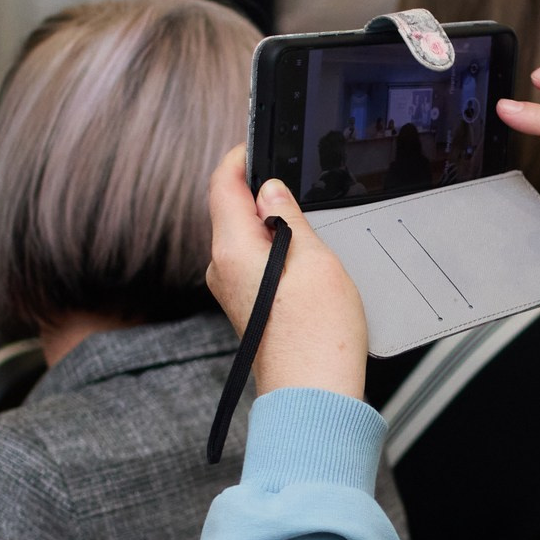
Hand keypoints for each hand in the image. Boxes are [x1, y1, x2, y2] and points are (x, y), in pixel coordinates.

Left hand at [205, 147, 368, 398]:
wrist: (314, 396)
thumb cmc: (317, 336)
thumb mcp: (315, 258)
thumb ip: (289, 217)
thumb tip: (270, 190)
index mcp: (231, 248)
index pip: (221, 183)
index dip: (240, 157)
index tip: (260, 143)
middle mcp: (221, 268)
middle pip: (232, 209)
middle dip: (263, 192)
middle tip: (301, 186)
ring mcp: (230, 289)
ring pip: (245, 236)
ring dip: (273, 225)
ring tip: (312, 232)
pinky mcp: (245, 305)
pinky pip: (253, 261)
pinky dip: (275, 250)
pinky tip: (305, 263)